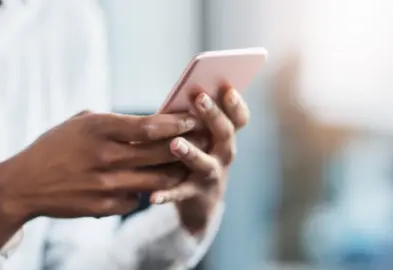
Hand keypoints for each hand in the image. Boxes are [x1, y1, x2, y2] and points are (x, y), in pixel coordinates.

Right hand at [0, 111, 200, 247]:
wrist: (25, 184)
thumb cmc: (56, 147)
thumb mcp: (81, 122)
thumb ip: (116, 122)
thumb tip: (153, 122)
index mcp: (98, 129)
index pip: (149, 126)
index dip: (176, 123)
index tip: (192, 119)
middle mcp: (105, 157)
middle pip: (161, 153)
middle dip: (187, 145)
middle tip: (202, 140)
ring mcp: (106, 185)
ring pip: (158, 180)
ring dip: (176, 172)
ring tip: (188, 163)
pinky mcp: (105, 207)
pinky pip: (139, 200)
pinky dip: (148, 192)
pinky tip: (151, 184)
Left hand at [150, 89, 249, 234]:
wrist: (201, 201)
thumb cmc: (194, 155)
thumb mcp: (199, 135)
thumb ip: (192, 118)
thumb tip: (179, 93)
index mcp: (224, 136)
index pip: (239, 119)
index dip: (236, 105)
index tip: (228, 89)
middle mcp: (223, 154)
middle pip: (225, 134)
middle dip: (214, 116)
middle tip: (201, 98)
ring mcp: (211, 175)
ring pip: (205, 163)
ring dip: (191, 153)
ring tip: (175, 143)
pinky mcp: (194, 194)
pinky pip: (180, 193)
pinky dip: (167, 194)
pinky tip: (153, 196)